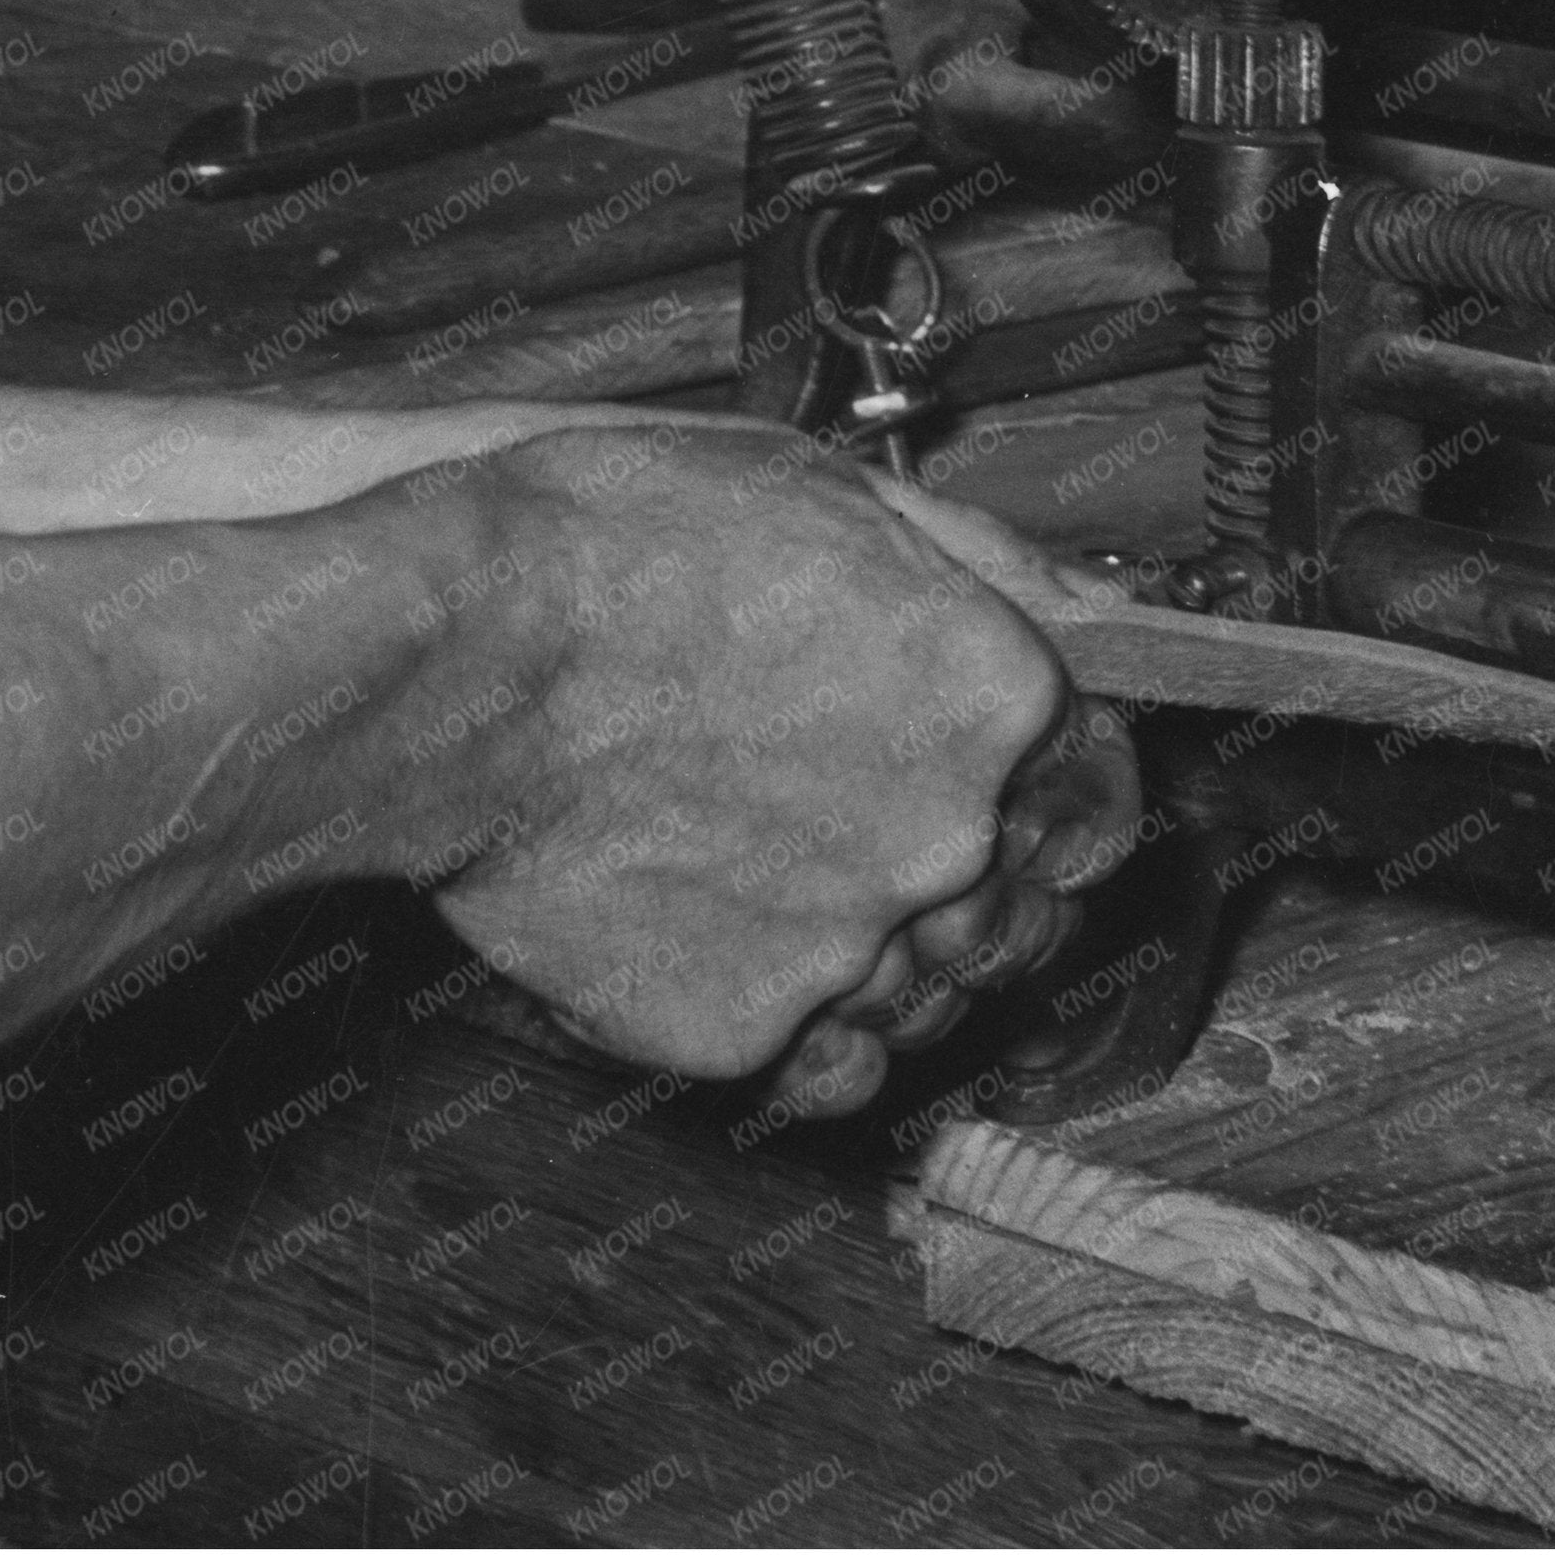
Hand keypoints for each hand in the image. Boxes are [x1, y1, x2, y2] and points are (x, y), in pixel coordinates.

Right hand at [422, 421, 1079, 1106]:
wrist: (457, 657)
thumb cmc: (613, 547)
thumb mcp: (820, 489)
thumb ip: (978, 563)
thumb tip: (1094, 603)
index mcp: (991, 696)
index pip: (1098, 787)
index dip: (1058, 795)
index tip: (1018, 801)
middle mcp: (949, 837)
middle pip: (1014, 909)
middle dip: (964, 886)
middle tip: (862, 839)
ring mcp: (850, 946)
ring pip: (921, 999)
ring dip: (876, 958)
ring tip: (776, 887)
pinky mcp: (745, 1029)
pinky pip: (819, 1066)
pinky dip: (795, 1029)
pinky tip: (738, 955)